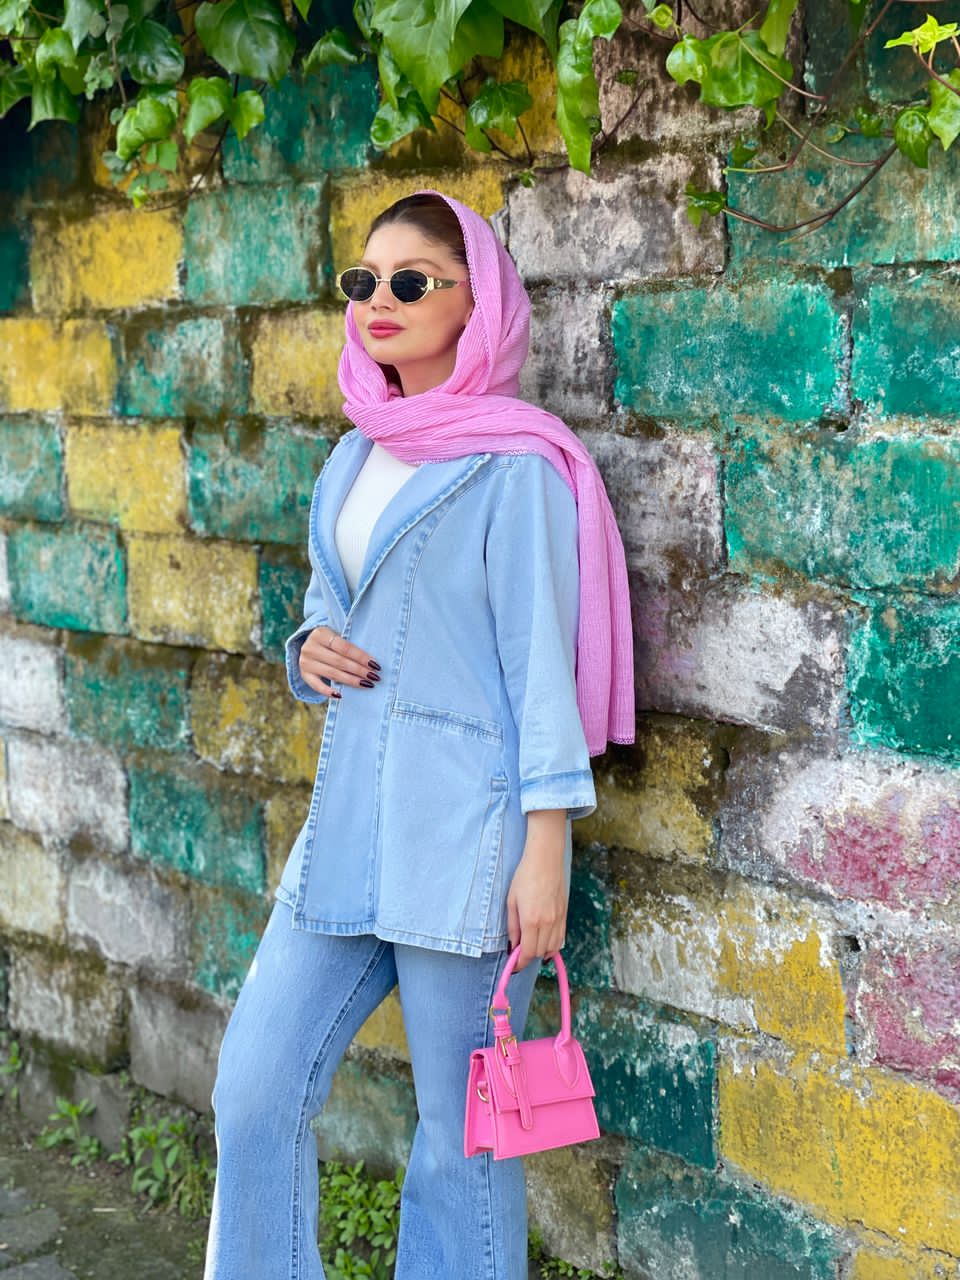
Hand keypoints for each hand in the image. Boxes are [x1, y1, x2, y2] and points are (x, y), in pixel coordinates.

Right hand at [298, 626, 380, 698]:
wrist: (308, 645)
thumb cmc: (330, 641)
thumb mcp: (336, 635)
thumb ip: (348, 645)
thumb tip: (371, 662)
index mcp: (320, 634)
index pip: (344, 648)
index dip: (361, 657)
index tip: (375, 665)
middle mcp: (310, 648)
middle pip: (340, 661)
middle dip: (359, 670)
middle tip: (374, 677)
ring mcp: (306, 662)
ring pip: (332, 674)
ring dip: (351, 680)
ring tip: (366, 684)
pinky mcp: (304, 675)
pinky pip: (317, 686)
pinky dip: (328, 692)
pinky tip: (341, 695)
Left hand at [506, 811, 567, 971]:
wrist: (545, 859)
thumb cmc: (524, 877)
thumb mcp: (511, 901)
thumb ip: (512, 926)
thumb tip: (513, 946)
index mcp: (531, 921)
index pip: (528, 953)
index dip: (520, 963)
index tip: (513, 966)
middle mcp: (547, 923)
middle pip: (540, 952)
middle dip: (528, 957)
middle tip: (518, 952)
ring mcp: (558, 919)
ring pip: (552, 948)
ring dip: (541, 952)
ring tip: (530, 946)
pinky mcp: (564, 914)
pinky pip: (560, 938)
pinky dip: (552, 945)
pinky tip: (544, 942)